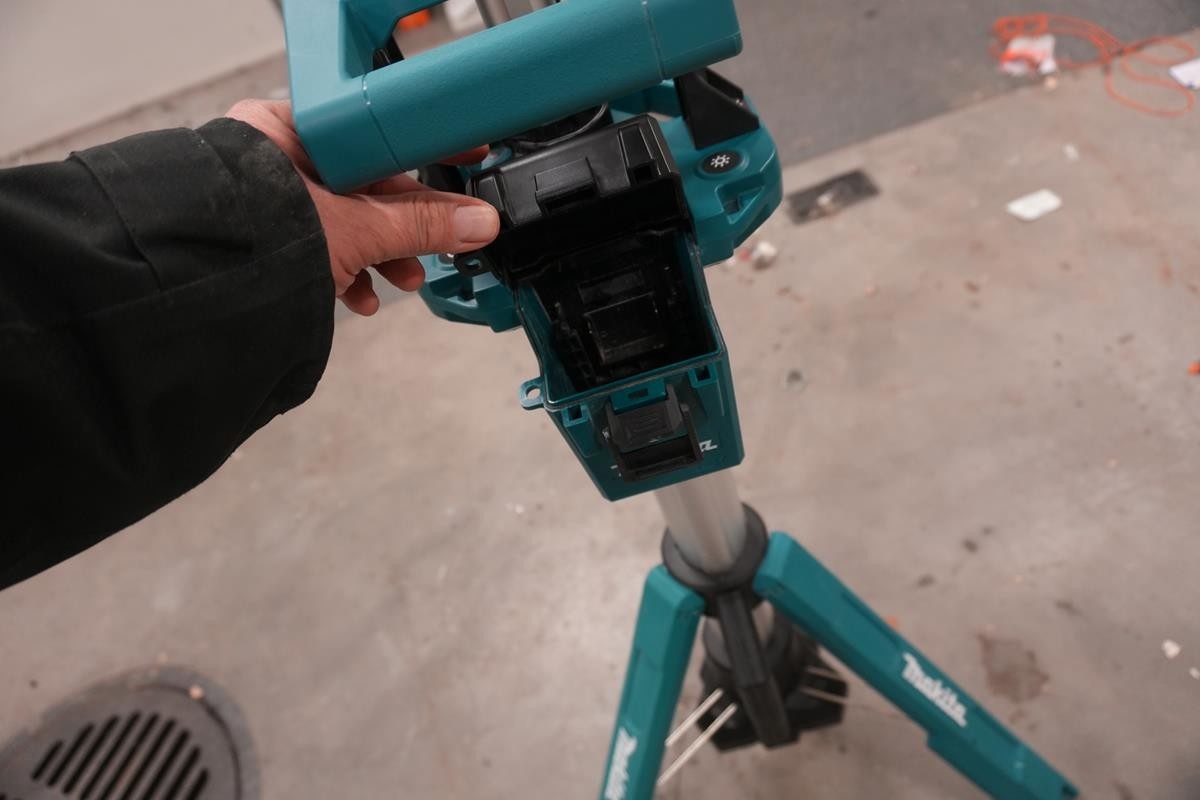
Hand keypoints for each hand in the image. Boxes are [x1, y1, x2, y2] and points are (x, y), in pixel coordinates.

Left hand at [226, 99, 498, 315]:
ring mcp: (271, 206)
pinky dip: (349, 274)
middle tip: (441, 241)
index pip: (375, 136)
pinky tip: (362, 297)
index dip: (422, 153)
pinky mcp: (270, 245)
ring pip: (347, 223)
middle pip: (367, 186)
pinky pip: (323, 251)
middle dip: (405, 225)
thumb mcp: (356, 230)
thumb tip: (476, 221)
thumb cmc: (252, 247)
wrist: (199, 301)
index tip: (462, 159)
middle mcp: (275, 162)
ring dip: (384, 256)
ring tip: (405, 278)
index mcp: (288, 132)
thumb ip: (422, 226)